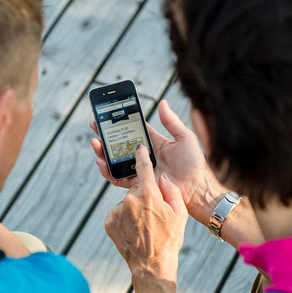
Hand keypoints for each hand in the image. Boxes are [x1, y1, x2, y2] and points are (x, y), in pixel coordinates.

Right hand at [91, 100, 226, 225]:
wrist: (197, 190)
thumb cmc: (195, 165)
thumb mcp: (185, 138)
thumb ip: (171, 121)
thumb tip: (162, 102)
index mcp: (154, 144)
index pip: (133, 130)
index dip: (120, 123)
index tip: (108, 114)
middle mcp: (144, 157)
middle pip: (120, 145)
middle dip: (105, 135)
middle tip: (94, 125)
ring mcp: (140, 171)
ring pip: (116, 161)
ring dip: (103, 152)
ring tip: (96, 143)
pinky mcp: (138, 185)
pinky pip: (118, 179)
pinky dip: (108, 171)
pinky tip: (102, 162)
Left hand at [104, 145, 187, 282]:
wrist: (152, 265)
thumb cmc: (169, 239)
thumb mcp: (179, 214)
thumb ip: (171, 191)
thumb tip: (162, 177)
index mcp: (149, 194)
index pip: (143, 167)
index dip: (141, 156)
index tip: (138, 148)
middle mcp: (130, 199)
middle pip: (136, 189)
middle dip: (144, 196)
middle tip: (153, 213)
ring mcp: (118, 211)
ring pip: (127, 202)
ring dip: (134, 209)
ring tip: (144, 226)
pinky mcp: (109, 221)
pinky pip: (117, 214)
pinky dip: (124, 218)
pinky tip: (134, 230)